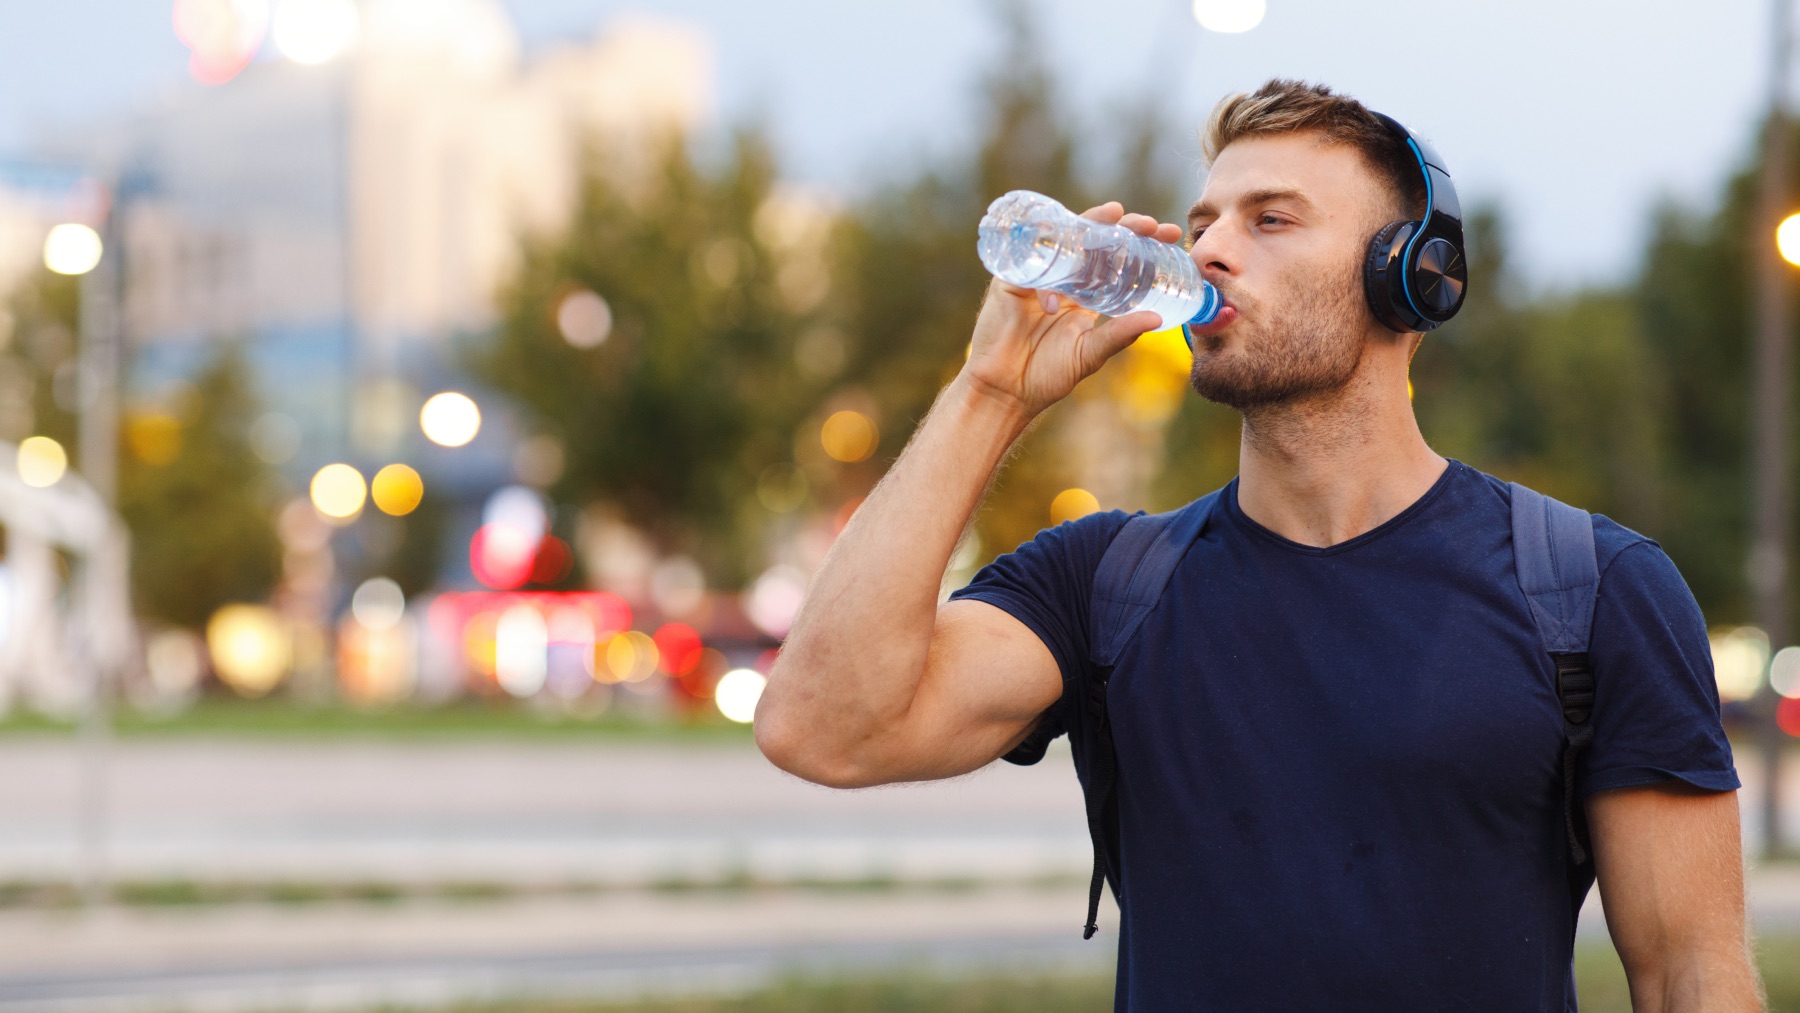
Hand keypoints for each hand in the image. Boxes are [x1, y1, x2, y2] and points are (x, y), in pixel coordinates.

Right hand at [962, 202, 1185, 418]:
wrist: (1005, 391)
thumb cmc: (1046, 375)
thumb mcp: (1090, 353)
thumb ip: (1119, 334)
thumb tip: (1156, 319)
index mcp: (1082, 295)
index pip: (1114, 260)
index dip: (1140, 244)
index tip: (1169, 235)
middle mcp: (1062, 279)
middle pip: (1093, 242)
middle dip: (1124, 227)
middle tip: (1151, 224)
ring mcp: (1036, 276)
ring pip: (1064, 239)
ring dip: (1091, 224)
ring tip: (1117, 216)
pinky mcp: (1010, 280)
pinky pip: (1031, 260)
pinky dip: (1050, 262)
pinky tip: (1067, 265)